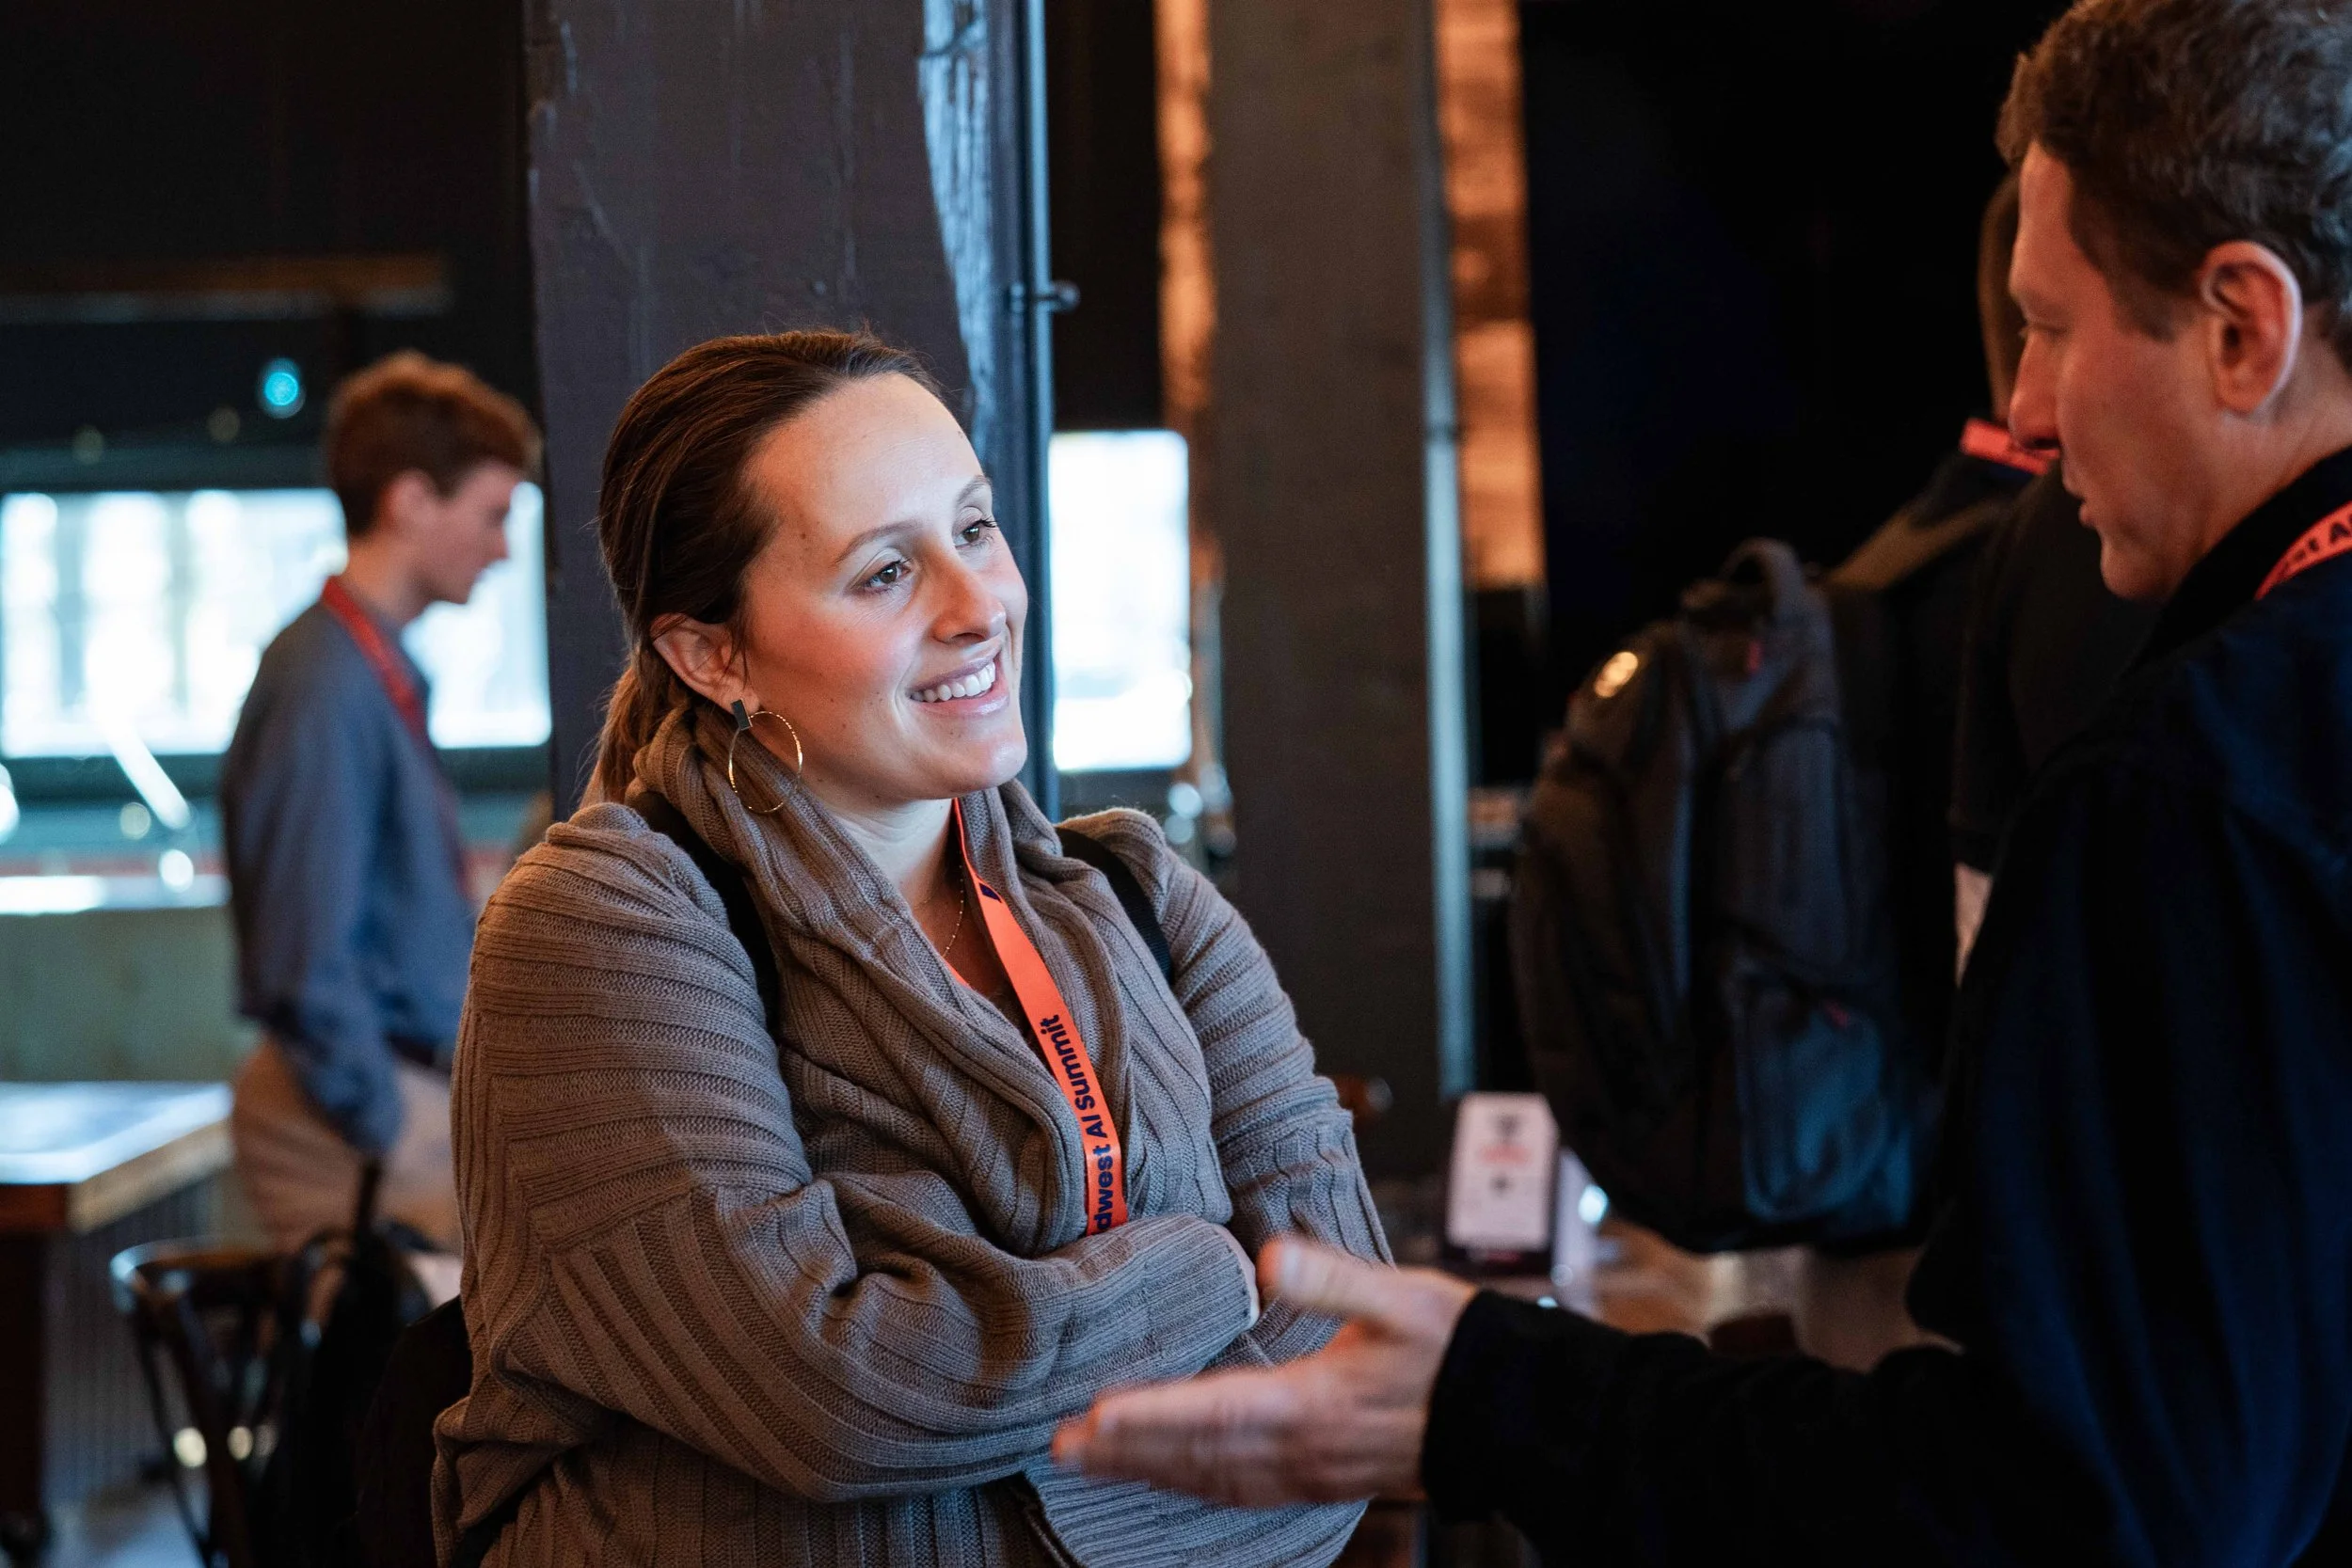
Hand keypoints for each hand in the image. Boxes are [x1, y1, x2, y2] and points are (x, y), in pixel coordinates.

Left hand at [1052, 1237, 1475, 1505]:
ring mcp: (1313, 1472)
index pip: (1210, 1416)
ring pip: (1214, 1480)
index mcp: (1312, 1405)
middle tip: (1064, 1447)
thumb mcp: (1399, 1296)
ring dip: (1152, 1472)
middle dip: (1128, 1453)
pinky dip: (1198, 1484)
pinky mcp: (1325, 1477)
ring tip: (1097, 1460)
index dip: (1148, 1419)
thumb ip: (1331, 1279)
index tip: (1093, 1418)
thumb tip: (1271, 1260)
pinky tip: (1176, 1475)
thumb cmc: (1457, 1345)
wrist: (1513, 1410)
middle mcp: (1303, 1450)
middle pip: (1197, 1457)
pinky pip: (1243, 1489)